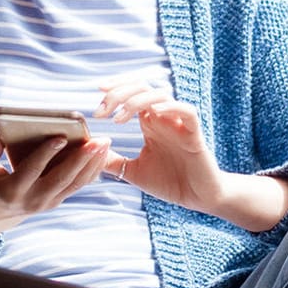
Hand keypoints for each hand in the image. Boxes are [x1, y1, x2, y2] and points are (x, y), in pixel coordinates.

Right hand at [0, 129, 112, 230]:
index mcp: (12, 190)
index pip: (32, 170)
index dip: (46, 154)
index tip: (61, 137)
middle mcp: (33, 199)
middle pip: (61, 178)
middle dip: (80, 159)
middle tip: (96, 140)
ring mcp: (48, 202)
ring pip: (75, 183)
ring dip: (92, 163)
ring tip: (104, 143)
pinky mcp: (58, 200)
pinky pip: (79, 185)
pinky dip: (92, 170)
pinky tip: (102, 153)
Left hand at [95, 80, 224, 212]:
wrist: (198, 198)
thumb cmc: (170, 182)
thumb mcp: (132, 171)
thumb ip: (111, 160)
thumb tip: (88, 152)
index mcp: (149, 122)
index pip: (132, 92)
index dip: (115, 88)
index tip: (97, 93)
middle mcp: (163, 118)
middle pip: (142, 88)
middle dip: (119, 93)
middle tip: (101, 111)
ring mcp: (179, 125)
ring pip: (161, 95)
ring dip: (137, 101)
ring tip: (119, 119)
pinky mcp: (195, 135)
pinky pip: (187, 112)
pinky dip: (172, 107)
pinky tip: (154, 113)